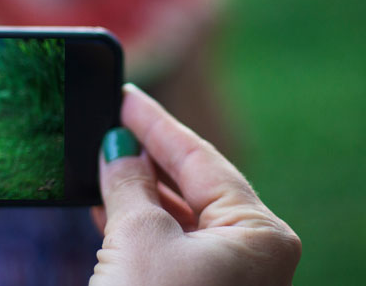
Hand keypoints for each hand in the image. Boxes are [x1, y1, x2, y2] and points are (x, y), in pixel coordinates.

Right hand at [90, 84, 300, 284]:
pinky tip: (108, 207)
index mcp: (261, 234)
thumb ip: (130, 185)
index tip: (126, 97)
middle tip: (111, 122)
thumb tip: (119, 151)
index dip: (158, 125)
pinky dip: (141, 227)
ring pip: (182, 219)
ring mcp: (231, 279)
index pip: (202, 159)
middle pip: (195, 186)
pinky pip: (173, 248)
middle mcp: (255, 255)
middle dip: (149, 156)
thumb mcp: (139, 237)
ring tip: (104, 161)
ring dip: (140, 192)